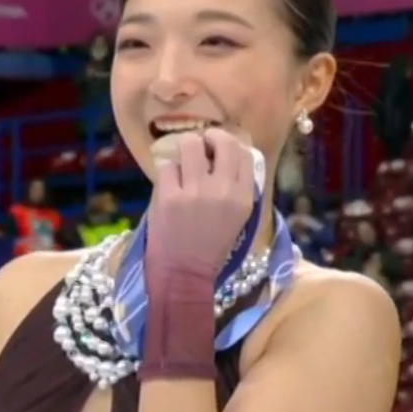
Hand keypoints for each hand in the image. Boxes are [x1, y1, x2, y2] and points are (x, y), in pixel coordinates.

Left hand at [145, 126, 258, 278]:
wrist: (185, 273)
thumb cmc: (212, 249)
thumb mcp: (238, 219)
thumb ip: (237, 189)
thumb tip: (227, 158)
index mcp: (244, 197)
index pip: (245, 153)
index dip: (231, 144)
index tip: (220, 149)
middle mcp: (223, 189)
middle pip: (221, 141)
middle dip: (209, 138)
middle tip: (201, 147)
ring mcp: (195, 191)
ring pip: (189, 145)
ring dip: (185, 151)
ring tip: (183, 164)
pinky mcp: (169, 195)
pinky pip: (167, 166)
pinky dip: (168, 172)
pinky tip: (170, 185)